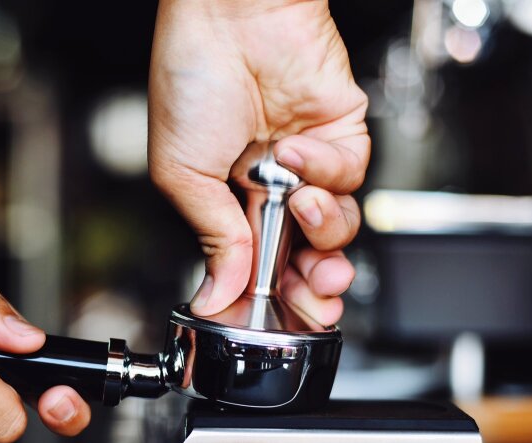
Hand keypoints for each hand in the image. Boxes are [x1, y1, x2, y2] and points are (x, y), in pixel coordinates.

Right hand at [149, 0, 368, 323]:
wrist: (229, 14)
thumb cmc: (191, 78)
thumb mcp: (182, 175)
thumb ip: (212, 239)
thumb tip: (215, 296)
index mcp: (228, 204)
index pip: (259, 269)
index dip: (274, 300)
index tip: (280, 322)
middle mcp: (270, 191)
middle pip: (307, 260)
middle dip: (317, 287)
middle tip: (317, 300)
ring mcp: (308, 166)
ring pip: (337, 227)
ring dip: (323, 228)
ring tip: (297, 203)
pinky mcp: (342, 136)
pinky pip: (350, 176)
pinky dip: (326, 169)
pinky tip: (295, 148)